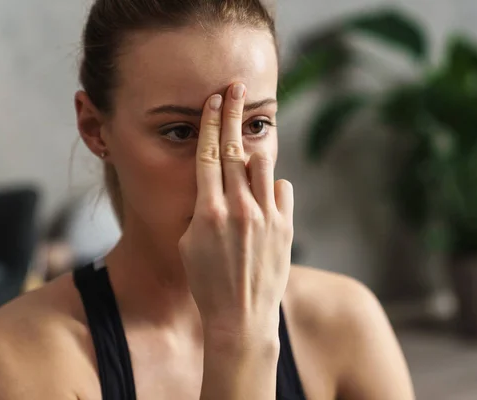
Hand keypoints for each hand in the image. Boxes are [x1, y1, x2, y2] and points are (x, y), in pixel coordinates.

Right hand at [178, 83, 293, 338]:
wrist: (240, 317)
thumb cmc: (207, 282)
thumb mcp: (190, 243)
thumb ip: (202, 207)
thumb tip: (215, 183)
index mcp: (208, 211)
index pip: (207, 154)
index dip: (210, 123)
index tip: (213, 100)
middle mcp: (239, 208)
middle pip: (234, 149)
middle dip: (233, 114)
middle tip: (235, 88)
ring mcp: (266, 216)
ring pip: (262, 164)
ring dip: (253, 149)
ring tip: (248, 140)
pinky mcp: (286, 227)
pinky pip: (281, 189)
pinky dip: (271, 186)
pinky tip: (263, 197)